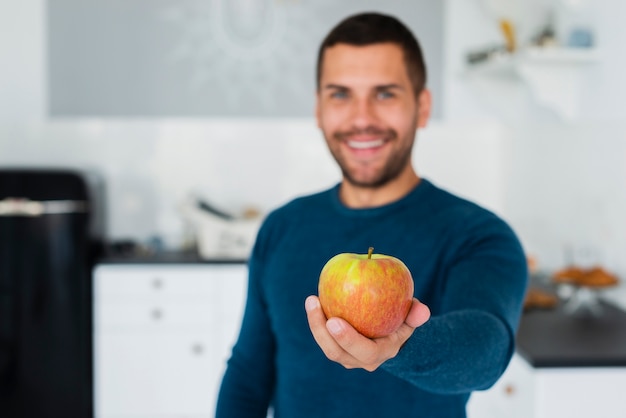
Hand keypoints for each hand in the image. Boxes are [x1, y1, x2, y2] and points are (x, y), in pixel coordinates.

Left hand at [305, 295, 429, 371]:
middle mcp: (359, 360)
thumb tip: (422, 309)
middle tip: (316, 304)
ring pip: (326, 345)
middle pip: (336, 352)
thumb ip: (416, 315)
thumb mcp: (411, 319)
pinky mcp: (335, 346)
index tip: (334, 320)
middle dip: (322, 331)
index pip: (363, 352)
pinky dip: (317, 320)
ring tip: (312, 299)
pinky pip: (323, 335)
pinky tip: (314, 299)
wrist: (389, 339)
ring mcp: (346, 356)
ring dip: (316, 323)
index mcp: (379, 354)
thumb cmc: (400, 323)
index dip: (348, 339)